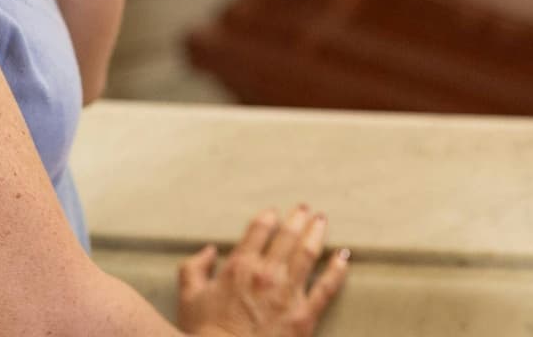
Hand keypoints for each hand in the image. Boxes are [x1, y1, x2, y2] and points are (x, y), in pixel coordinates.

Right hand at [179, 206, 349, 336]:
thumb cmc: (204, 334)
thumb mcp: (189, 298)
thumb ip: (194, 269)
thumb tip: (208, 251)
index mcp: (240, 267)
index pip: (259, 230)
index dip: (268, 218)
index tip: (273, 212)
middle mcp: (266, 274)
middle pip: (287, 237)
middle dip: (297, 219)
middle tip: (304, 209)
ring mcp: (288, 293)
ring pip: (308, 254)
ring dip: (316, 233)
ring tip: (321, 221)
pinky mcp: (304, 315)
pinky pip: (326, 287)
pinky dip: (337, 269)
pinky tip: (342, 256)